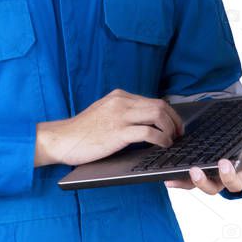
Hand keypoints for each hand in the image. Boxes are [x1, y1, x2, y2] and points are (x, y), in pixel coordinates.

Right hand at [35, 88, 183, 166]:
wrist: (61, 138)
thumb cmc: (82, 131)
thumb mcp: (104, 113)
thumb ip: (121, 113)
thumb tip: (145, 122)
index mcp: (119, 96)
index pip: (153, 100)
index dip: (169, 114)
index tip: (175, 126)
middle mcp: (121, 102)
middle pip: (160, 106)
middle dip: (175, 121)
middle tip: (179, 134)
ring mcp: (119, 116)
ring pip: (158, 115)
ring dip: (171, 129)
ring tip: (172, 141)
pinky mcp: (118, 132)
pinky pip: (148, 132)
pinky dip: (161, 139)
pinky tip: (163, 145)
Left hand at [164, 105, 241, 194]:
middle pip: (240, 181)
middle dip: (232, 173)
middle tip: (226, 161)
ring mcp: (229, 178)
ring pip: (218, 187)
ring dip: (206, 181)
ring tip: (196, 170)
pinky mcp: (212, 177)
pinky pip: (196, 184)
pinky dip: (183, 182)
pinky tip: (170, 179)